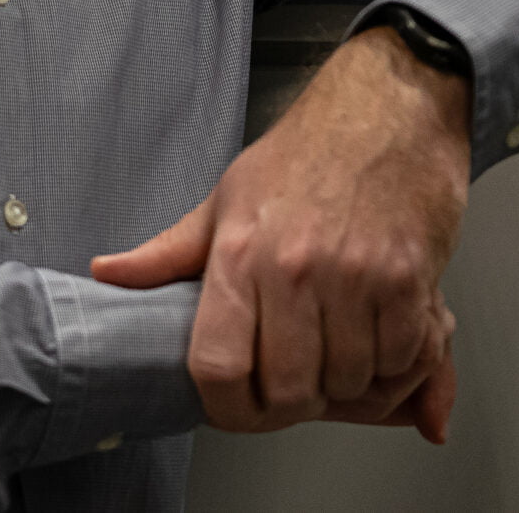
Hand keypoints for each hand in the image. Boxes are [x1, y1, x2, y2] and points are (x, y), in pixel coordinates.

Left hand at [90, 26, 472, 440]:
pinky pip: (399, 360)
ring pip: (348, 384)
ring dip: (346, 383)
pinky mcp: (408, 281)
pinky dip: (393, 362)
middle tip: (295, 382)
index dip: (228, 408)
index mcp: (239, 253)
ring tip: (338, 347)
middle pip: (290, 391)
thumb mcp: (225, 199)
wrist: (386, 110)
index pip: (218, 367)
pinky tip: (377, 331)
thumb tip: (109, 275)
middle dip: (292, 403)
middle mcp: (294, 269)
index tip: (237, 407)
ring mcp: (355, 277)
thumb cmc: (305, 156)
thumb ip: (168, 252)